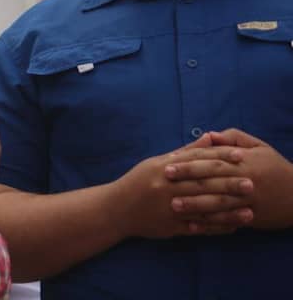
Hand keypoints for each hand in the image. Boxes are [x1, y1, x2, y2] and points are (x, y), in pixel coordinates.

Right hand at [114, 143, 253, 237]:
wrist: (116, 208)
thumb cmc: (139, 182)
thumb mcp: (157, 162)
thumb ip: (185, 152)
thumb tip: (210, 138)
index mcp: (164, 168)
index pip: (197, 161)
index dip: (220, 158)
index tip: (241, 156)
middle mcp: (166, 187)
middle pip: (203, 184)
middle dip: (228, 184)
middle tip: (252, 183)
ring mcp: (168, 208)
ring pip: (203, 208)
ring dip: (228, 210)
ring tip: (249, 210)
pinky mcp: (170, 227)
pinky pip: (197, 228)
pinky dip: (216, 228)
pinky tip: (233, 227)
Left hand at [168, 129, 292, 229]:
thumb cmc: (276, 167)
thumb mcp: (259, 146)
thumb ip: (233, 138)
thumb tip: (209, 135)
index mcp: (243, 161)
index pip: (211, 158)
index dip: (190, 160)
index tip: (169, 161)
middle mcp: (244, 179)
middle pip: (211, 178)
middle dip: (187, 179)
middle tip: (164, 180)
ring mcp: (248, 200)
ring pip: (218, 202)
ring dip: (194, 204)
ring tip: (173, 205)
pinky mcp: (251, 216)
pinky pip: (228, 220)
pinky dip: (210, 224)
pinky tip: (193, 226)